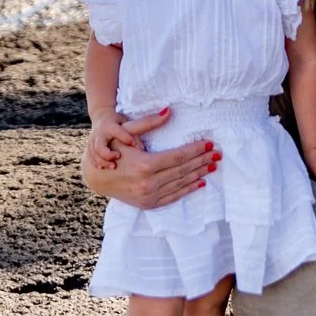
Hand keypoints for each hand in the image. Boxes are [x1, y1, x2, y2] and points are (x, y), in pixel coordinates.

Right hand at [83, 108, 216, 209]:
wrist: (98, 177)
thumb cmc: (113, 150)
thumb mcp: (126, 132)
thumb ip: (148, 122)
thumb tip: (169, 111)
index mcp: (145, 165)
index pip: (178, 157)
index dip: (196, 150)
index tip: (210, 144)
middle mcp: (148, 183)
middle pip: (183, 170)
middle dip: (202, 160)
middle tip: (218, 154)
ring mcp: (148, 196)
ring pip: (180, 184)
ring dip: (199, 174)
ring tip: (212, 165)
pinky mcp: (148, 204)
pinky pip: (173, 196)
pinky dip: (188, 189)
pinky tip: (200, 182)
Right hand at [85, 108, 149, 170]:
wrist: (102, 119)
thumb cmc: (119, 122)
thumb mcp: (128, 123)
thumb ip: (136, 133)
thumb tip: (142, 148)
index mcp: (110, 125)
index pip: (116, 130)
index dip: (124, 136)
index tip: (132, 143)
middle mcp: (99, 133)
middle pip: (99, 145)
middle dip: (107, 153)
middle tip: (118, 156)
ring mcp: (93, 141)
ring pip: (94, 152)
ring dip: (102, 160)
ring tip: (113, 166)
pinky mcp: (90, 147)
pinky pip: (90, 157)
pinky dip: (96, 163)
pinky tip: (103, 168)